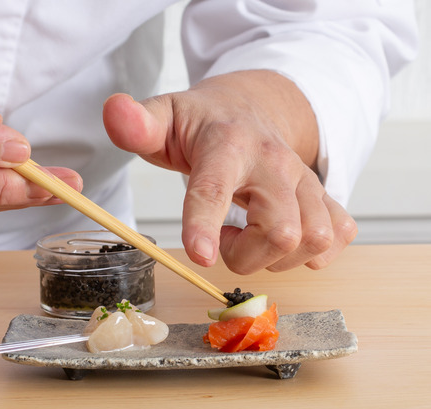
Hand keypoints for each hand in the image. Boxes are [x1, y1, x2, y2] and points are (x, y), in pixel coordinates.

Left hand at [103, 70, 357, 273]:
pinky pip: (338, 238)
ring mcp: (307, 181)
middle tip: (220, 242)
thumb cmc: (200, 123)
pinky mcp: (327, 197)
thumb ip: (137, 123)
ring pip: (314, 241)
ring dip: (275, 258)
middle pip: (282, 231)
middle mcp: (276, 162)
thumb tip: (113, 111)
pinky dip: (311, 254)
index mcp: (228, 144)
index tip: (200, 256)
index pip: (216, 187)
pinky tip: (280, 240)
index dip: (207, 224)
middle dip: (245, 256)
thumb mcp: (163, 118)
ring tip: (247, 237)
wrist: (251, 106)